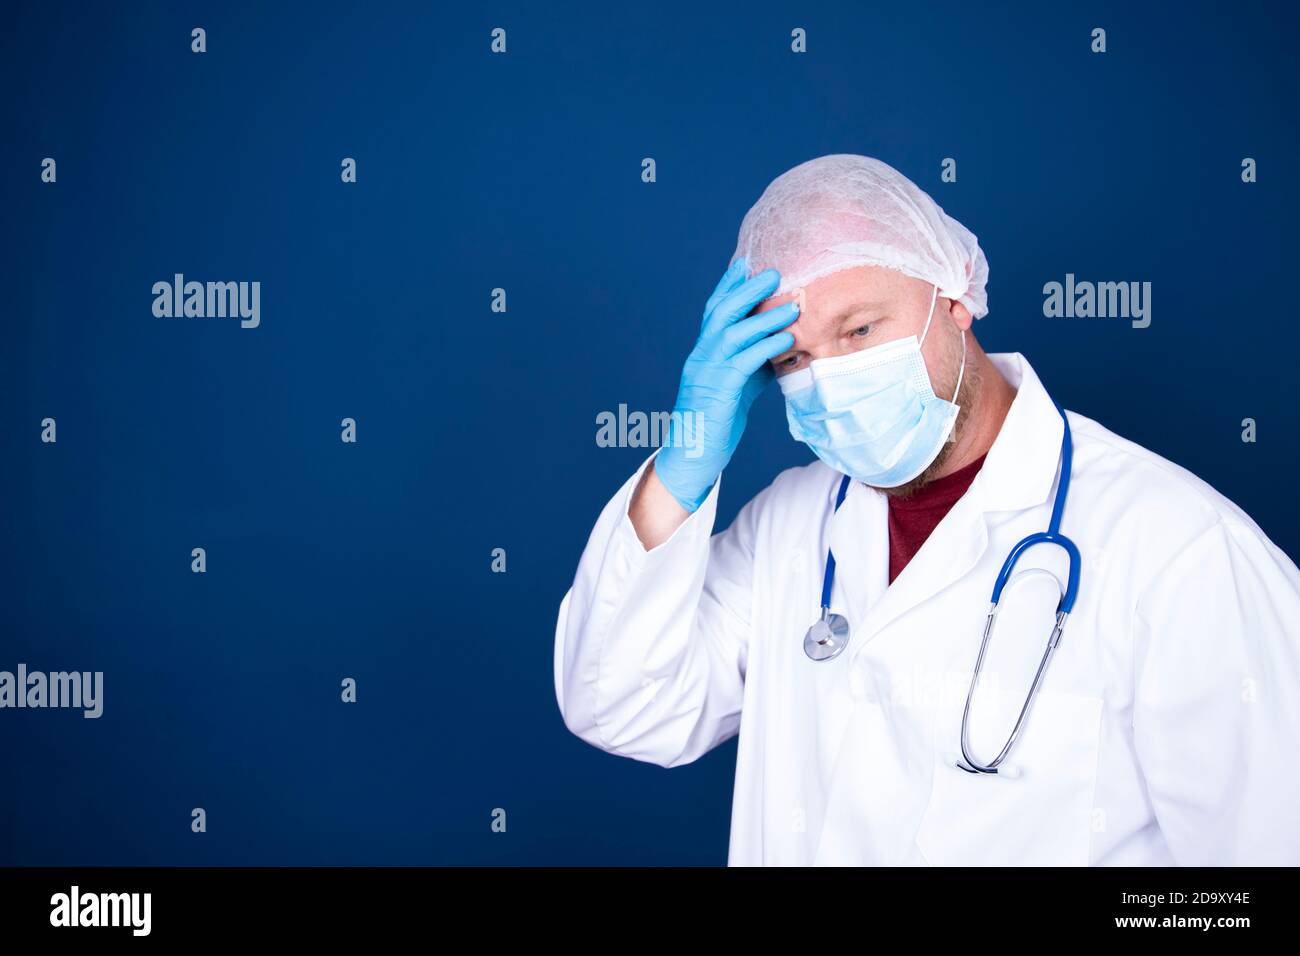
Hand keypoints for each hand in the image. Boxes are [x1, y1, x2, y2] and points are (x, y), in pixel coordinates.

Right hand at [654, 258, 798, 511]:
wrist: (692, 458)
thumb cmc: (717, 422)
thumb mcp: (738, 386)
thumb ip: (752, 364)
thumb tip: (779, 346)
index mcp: (703, 352)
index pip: (714, 310)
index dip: (729, 284)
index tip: (746, 262)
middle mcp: (700, 356)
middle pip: (721, 312)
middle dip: (747, 289)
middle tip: (774, 272)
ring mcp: (706, 373)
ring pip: (732, 333)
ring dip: (764, 317)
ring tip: (793, 305)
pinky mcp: (717, 393)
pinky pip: (742, 363)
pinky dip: (765, 348)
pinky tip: (785, 339)